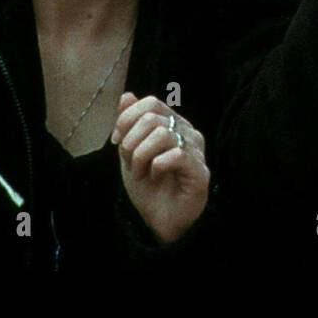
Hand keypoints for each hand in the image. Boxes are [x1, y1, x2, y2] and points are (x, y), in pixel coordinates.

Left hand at [112, 94, 208, 244]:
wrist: (159, 221)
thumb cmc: (149, 187)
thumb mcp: (131, 152)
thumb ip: (129, 124)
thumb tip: (126, 96)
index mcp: (174, 125)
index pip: (151, 103)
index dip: (127, 119)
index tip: (117, 141)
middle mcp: (188, 133)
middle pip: (152, 118)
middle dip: (131, 142)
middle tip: (129, 163)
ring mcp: (196, 151)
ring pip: (162, 134)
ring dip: (140, 156)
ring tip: (140, 172)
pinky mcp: (200, 171)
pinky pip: (176, 155)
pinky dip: (156, 166)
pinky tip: (155, 177)